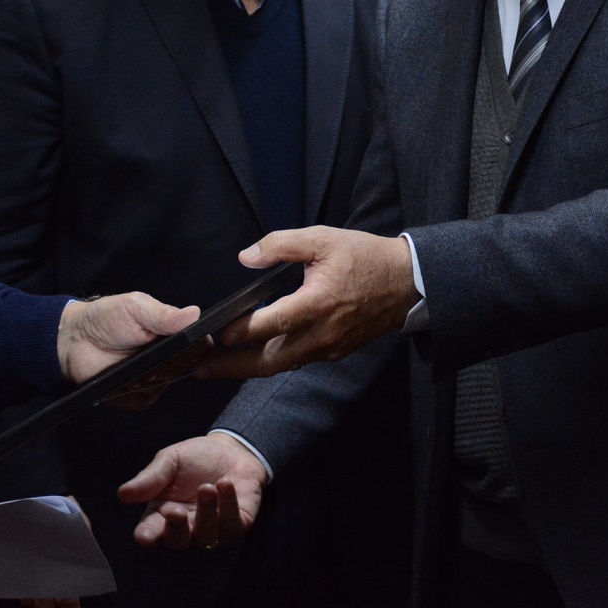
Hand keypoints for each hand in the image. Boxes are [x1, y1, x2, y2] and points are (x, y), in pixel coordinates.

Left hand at [58, 293, 198, 387]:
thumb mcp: (136, 307)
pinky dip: (133, 393)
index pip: (199, 346)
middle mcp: (166, 358)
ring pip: (165, 387)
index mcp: (172, 334)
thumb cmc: (105, 317)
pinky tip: (122, 379)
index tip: (188, 345)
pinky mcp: (134, 396)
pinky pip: (144, 402)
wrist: (74, 340)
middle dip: (168, 363)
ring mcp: (151, 379)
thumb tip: (195, 313)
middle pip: (184, 369)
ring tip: (130, 363)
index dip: (199, 348)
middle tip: (148, 351)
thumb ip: (164, 314)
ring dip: (149, 378)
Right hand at [119, 433, 267, 550]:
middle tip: (176, 511)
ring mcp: (211, 531)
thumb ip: (150, 478)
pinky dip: (228, 506)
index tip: (145, 537)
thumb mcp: (169, 460)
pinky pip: (231, 526)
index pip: (149, 532)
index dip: (147, 536)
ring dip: (206, 511)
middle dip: (176, 529)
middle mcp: (185, 528)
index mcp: (161, 514)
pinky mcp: (236, 527)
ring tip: (207, 486)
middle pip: (177, 541)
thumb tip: (122, 494)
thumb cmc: (195, 458)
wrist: (232, 450)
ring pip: (206, 535)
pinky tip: (226, 484)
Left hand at [198, 226, 415, 378]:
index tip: (214, 333)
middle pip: (269, 360)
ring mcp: (329, 348)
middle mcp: (322, 333)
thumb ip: (281, 245)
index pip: (271, 323)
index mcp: (318, 303)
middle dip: (232, 367)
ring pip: (282, 366)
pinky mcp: (335, 352)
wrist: (408, 283)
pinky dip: (273, 363)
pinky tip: (254, 358)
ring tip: (218, 368)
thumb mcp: (323, 238)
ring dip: (249, 369)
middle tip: (200, 369)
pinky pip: (298, 361)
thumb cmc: (365, 257)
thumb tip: (246, 257)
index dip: (240, 330)